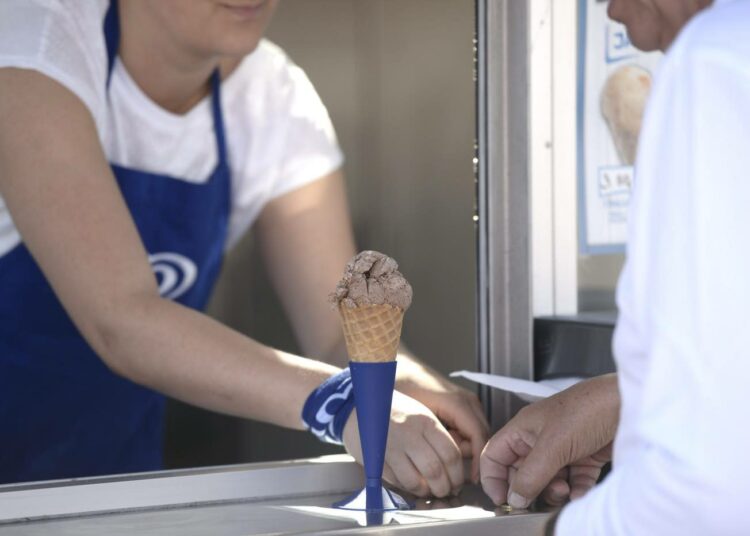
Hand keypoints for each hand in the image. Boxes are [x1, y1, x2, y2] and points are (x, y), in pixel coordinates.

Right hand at [343, 390, 464, 497]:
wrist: (356, 404)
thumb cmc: (393, 409)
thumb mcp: (419, 413)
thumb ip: (436, 435)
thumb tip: (453, 464)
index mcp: (425, 421)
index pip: (451, 454)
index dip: (457, 474)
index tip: (457, 480)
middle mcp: (409, 434)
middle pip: (436, 471)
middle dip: (445, 487)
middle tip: (446, 490)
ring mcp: (391, 448)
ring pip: (416, 481)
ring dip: (426, 491)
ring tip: (429, 491)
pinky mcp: (376, 459)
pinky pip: (396, 482)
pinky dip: (407, 489)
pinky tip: (412, 485)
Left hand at [394, 358, 489, 483]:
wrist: (397, 365)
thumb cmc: (402, 385)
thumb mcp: (417, 416)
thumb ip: (437, 437)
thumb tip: (448, 461)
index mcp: (458, 402)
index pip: (479, 437)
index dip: (478, 460)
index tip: (472, 479)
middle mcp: (468, 401)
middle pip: (481, 437)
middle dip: (468, 455)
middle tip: (446, 464)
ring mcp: (467, 401)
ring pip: (476, 434)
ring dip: (462, 447)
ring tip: (437, 448)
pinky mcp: (462, 404)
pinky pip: (468, 427)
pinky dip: (458, 438)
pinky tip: (439, 440)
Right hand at [480, 374, 619, 508]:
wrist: (630, 404)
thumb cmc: (590, 407)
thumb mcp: (554, 445)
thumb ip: (531, 474)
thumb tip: (515, 496)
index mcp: (524, 428)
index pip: (495, 455)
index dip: (493, 478)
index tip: (502, 499)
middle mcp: (540, 438)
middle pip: (521, 472)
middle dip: (528, 488)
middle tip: (535, 501)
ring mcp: (563, 448)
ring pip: (548, 480)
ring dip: (554, 491)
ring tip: (564, 491)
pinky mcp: (585, 457)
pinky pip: (574, 481)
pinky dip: (576, 491)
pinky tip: (580, 493)